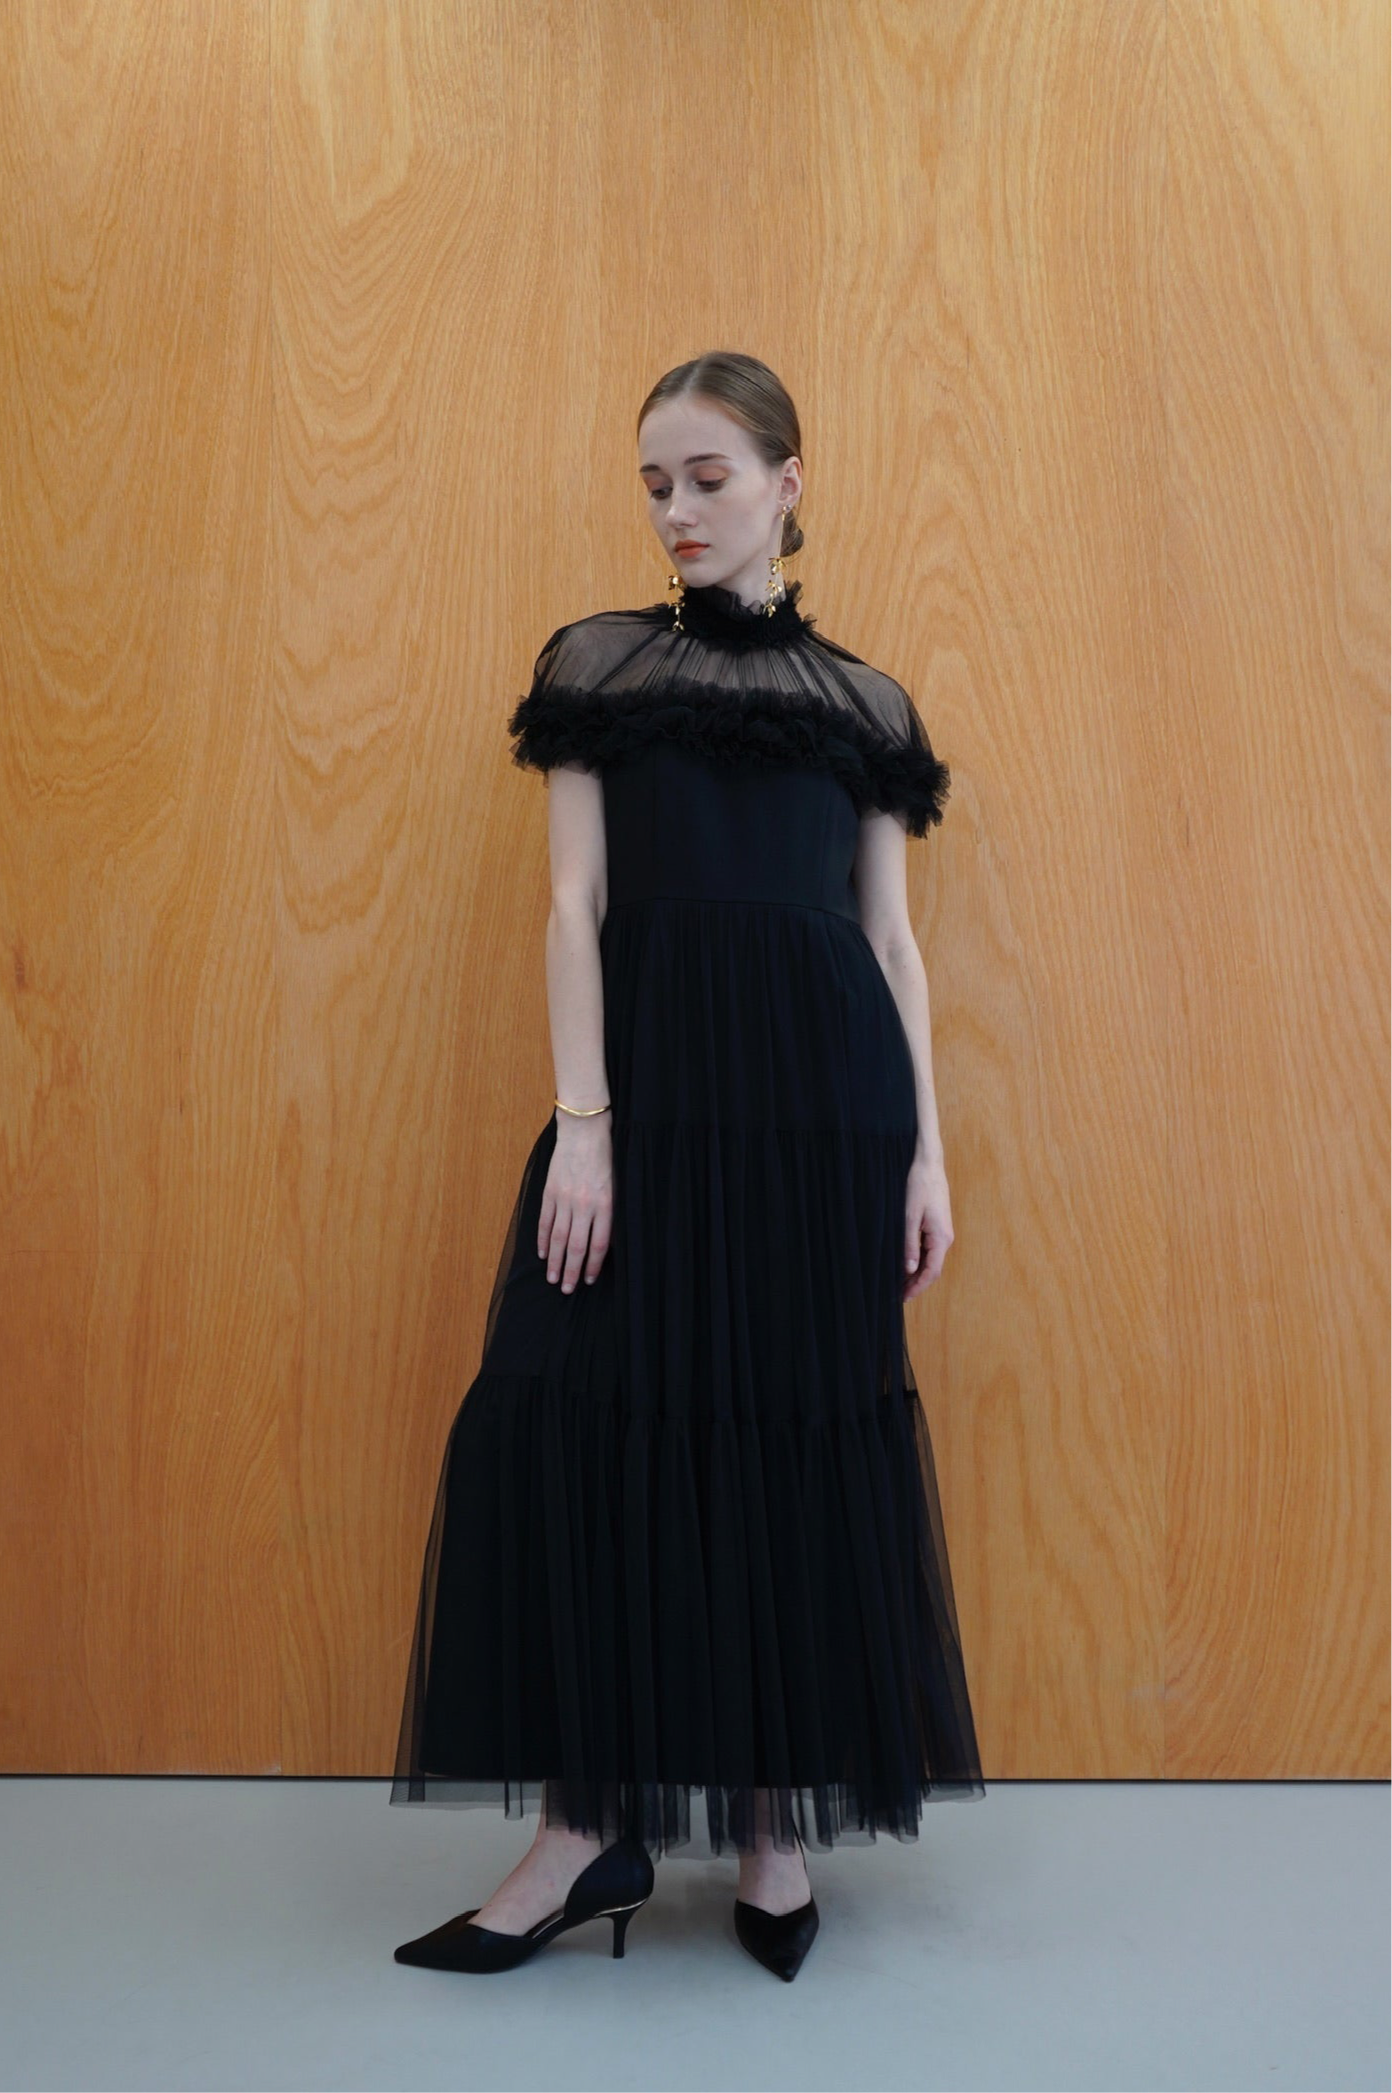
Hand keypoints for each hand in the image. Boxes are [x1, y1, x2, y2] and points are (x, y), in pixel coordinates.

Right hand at [539, 1115, 612, 1290]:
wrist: (584, 1131)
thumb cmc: (605, 1158)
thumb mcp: (616, 1187)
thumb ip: (610, 1214)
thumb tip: (604, 1243)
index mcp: (604, 1204)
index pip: (598, 1244)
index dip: (593, 1265)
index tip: (589, 1279)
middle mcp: (583, 1205)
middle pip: (575, 1246)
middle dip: (570, 1271)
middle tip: (566, 1289)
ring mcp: (564, 1199)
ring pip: (557, 1237)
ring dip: (554, 1261)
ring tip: (552, 1279)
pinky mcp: (550, 1191)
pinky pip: (544, 1220)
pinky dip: (541, 1239)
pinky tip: (541, 1253)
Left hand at [902, 1150, 952, 1301]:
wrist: (928, 1165)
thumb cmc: (919, 1187)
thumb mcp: (909, 1217)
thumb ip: (909, 1244)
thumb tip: (909, 1269)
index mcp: (941, 1238)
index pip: (931, 1272)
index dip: (917, 1287)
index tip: (904, 1298)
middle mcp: (945, 1238)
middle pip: (933, 1270)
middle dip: (916, 1284)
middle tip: (898, 1295)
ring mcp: (943, 1233)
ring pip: (931, 1261)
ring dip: (917, 1274)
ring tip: (899, 1284)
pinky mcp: (938, 1227)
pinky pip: (930, 1250)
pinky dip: (919, 1261)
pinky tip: (906, 1265)